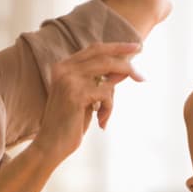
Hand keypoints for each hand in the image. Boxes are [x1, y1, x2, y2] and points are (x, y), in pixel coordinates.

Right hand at [32, 42, 143, 164]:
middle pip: (104, 55)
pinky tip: (101, 122)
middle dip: (126, 65)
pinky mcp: (76, 93)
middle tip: (142, 77)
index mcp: (63, 66)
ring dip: (112, 98)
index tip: (136, 47)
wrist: (50, 144)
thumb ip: (100, 81)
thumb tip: (124, 70)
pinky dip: (108, 109)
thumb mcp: (87, 97)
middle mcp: (64, 68)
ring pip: (109, 73)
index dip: (117, 47)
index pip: (95, 49)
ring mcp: (69, 79)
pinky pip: (107, 93)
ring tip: (105, 116)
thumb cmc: (69, 123)